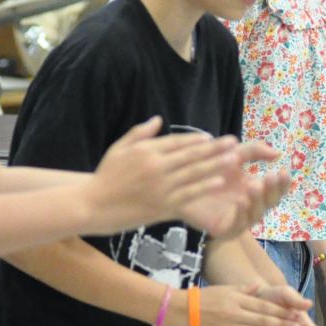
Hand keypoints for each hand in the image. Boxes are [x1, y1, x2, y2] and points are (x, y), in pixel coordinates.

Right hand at [86, 119, 248, 233]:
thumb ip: (140, 133)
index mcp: (146, 151)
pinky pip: (189, 196)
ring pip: (194, 174)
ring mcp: (161, 188)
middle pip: (191, 156)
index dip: (196, 140)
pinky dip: (204, 188)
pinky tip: (219, 182)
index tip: (211, 137)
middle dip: (215, 149)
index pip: (177, 142)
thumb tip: (159, 119)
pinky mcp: (162, 206)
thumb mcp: (118, 148)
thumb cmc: (105, 176)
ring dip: (216, 166)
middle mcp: (156, 167)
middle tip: (234, 142)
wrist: (92, 205)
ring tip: (233, 159)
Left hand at [181, 151, 291, 238]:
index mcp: (255, 189)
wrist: (179, 184)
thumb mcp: (232, 155)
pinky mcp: (225, 229)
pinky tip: (241, 200)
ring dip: (257, 200)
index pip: (276, 189)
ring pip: (256, 214)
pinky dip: (241, 213)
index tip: (283, 170)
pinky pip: (237, 225)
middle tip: (272, 177)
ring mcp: (239, 219)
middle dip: (273, 190)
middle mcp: (251, 206)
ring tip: (255, 185)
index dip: (282, 182)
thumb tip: (277, 153)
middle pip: (270, 203)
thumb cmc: (207, 170)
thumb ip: (253, 151)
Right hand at [191, 282, 310, 325]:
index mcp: (237, 300)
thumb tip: (260, 287)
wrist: (180, 311)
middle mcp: (235, 314)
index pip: (264, 307)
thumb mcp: (225, 289)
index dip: (281, 312)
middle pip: (264, 321)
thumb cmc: (204, 298)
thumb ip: (244, 290)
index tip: (296, 315)